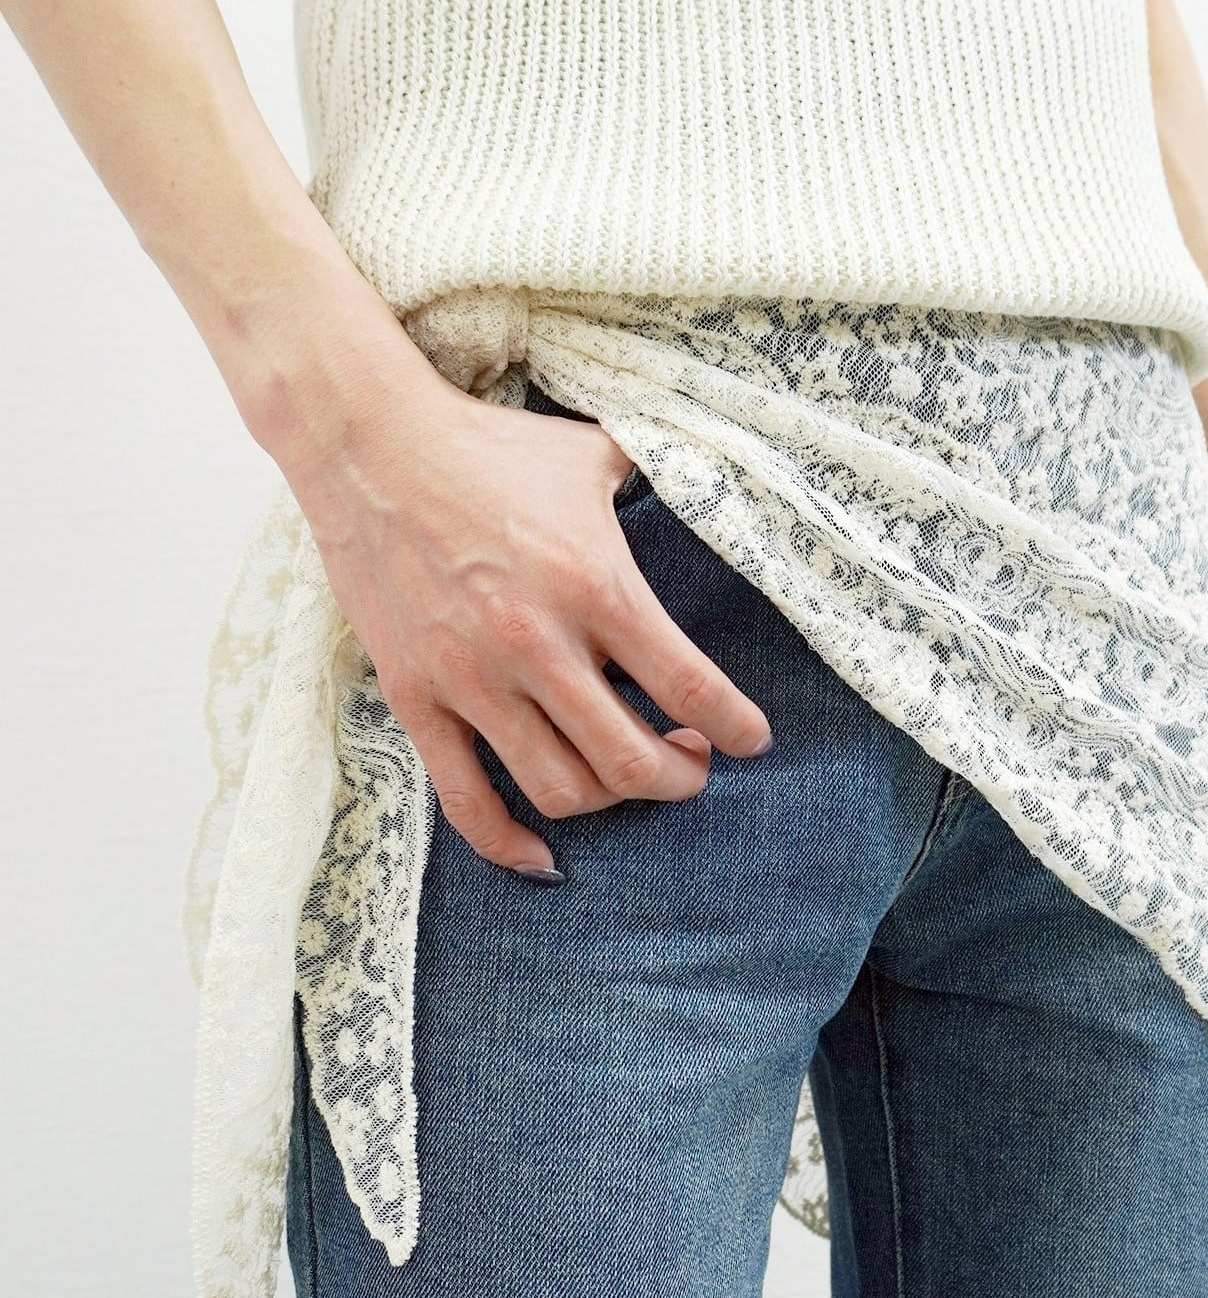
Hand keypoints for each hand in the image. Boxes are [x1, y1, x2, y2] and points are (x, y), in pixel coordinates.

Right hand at [280, 360, 774, 874]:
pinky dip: (509, 844)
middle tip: (691, 762)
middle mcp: (537, 643)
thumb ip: (656, 479)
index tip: (750, 740)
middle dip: (681, 778)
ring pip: (563, 791)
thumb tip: (709, 482)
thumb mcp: (590, 456)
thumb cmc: (489, 449)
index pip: (690, 686)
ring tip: (626, 773)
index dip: (735, 728)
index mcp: (595, 585)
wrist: (366, 444)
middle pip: (632, 760)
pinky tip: (543, 854)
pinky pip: (466, 801)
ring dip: (612, 800)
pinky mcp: (417, 698)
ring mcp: (472, 679)